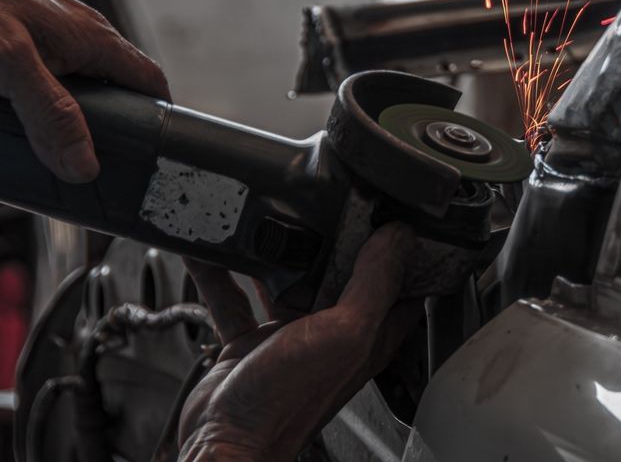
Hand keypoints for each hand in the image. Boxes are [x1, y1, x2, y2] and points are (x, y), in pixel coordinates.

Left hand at [0, 0, 168, 181]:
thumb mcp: (12, 66)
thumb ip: (51, 115)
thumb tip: (85, 164)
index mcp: (93, 39)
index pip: (150, 82)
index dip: (155, 117)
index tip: (146, 152)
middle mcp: (79, 30)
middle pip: (112, 85)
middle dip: (104, 123)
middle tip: (84, 160)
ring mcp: (48, 26)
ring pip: (75, 78)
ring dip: (65, 111)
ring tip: (43, 141)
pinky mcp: (19, 25)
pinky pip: (43, 68)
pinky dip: (34, 93)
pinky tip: (11, 109)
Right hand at [178, 223, 421, 461]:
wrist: (224, 442)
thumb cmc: (286, 402)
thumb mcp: (344, 333)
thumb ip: (373, 284)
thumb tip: (400, 237)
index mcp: (368, 332)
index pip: (398, 281)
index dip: (402, 246)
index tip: (393, 207)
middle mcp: (333, 332)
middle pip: (339, 271)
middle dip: (330, 235)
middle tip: (320, 195)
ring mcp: (289, 335)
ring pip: (284, 279)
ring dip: (273, 250)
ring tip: (261, 213)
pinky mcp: (249, 342)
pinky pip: (234, 297)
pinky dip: (220, 273)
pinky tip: (206, 249)